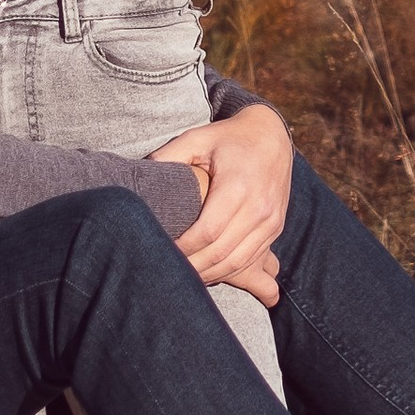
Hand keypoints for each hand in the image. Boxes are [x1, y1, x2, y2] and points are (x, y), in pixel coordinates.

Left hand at [154, 101, 294, 302]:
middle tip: (166, 271)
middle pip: (221, 252)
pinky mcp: (275, 228)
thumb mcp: (197, 138)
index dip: (183, 247)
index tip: (161, 250)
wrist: (271, 136)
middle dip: (192, 267)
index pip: (208, 231)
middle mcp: (259, 206)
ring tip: (183, 277)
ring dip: (209, 274)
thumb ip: (168, 156)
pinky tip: (206, 271)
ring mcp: (270, 220)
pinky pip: (251, 258)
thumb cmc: (227, 138)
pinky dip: (227, 270)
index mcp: (238, 185)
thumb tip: (139, 177)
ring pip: (237, 261)